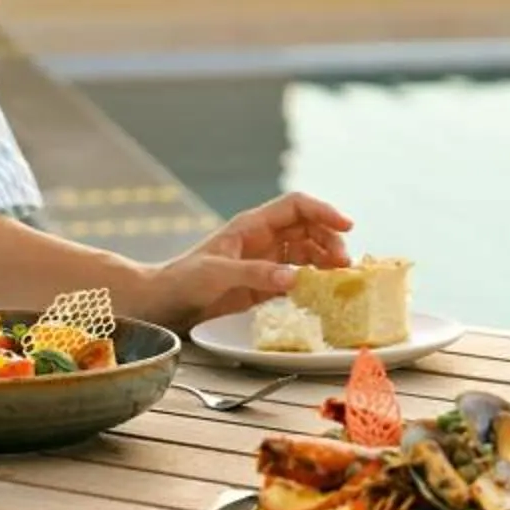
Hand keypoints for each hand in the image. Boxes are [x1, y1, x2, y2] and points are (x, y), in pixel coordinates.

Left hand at [132, 192, 354, 330]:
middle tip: (344, 264)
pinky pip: (297, 278)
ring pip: (307, 253)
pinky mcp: (264, 285)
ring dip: (326, 261)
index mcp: (252, 225)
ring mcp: (265, 261)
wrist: (163, 303)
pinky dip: (313, 282)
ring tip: (341, 278)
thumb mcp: (217, 273)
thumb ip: (255, 274)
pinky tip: (324, 293)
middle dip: (330, 240)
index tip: (347, 226)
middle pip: (308, 228)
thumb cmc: (183, 280)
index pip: (296, 206)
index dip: (324, 211)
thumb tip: (295, 277)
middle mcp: (263, 239)